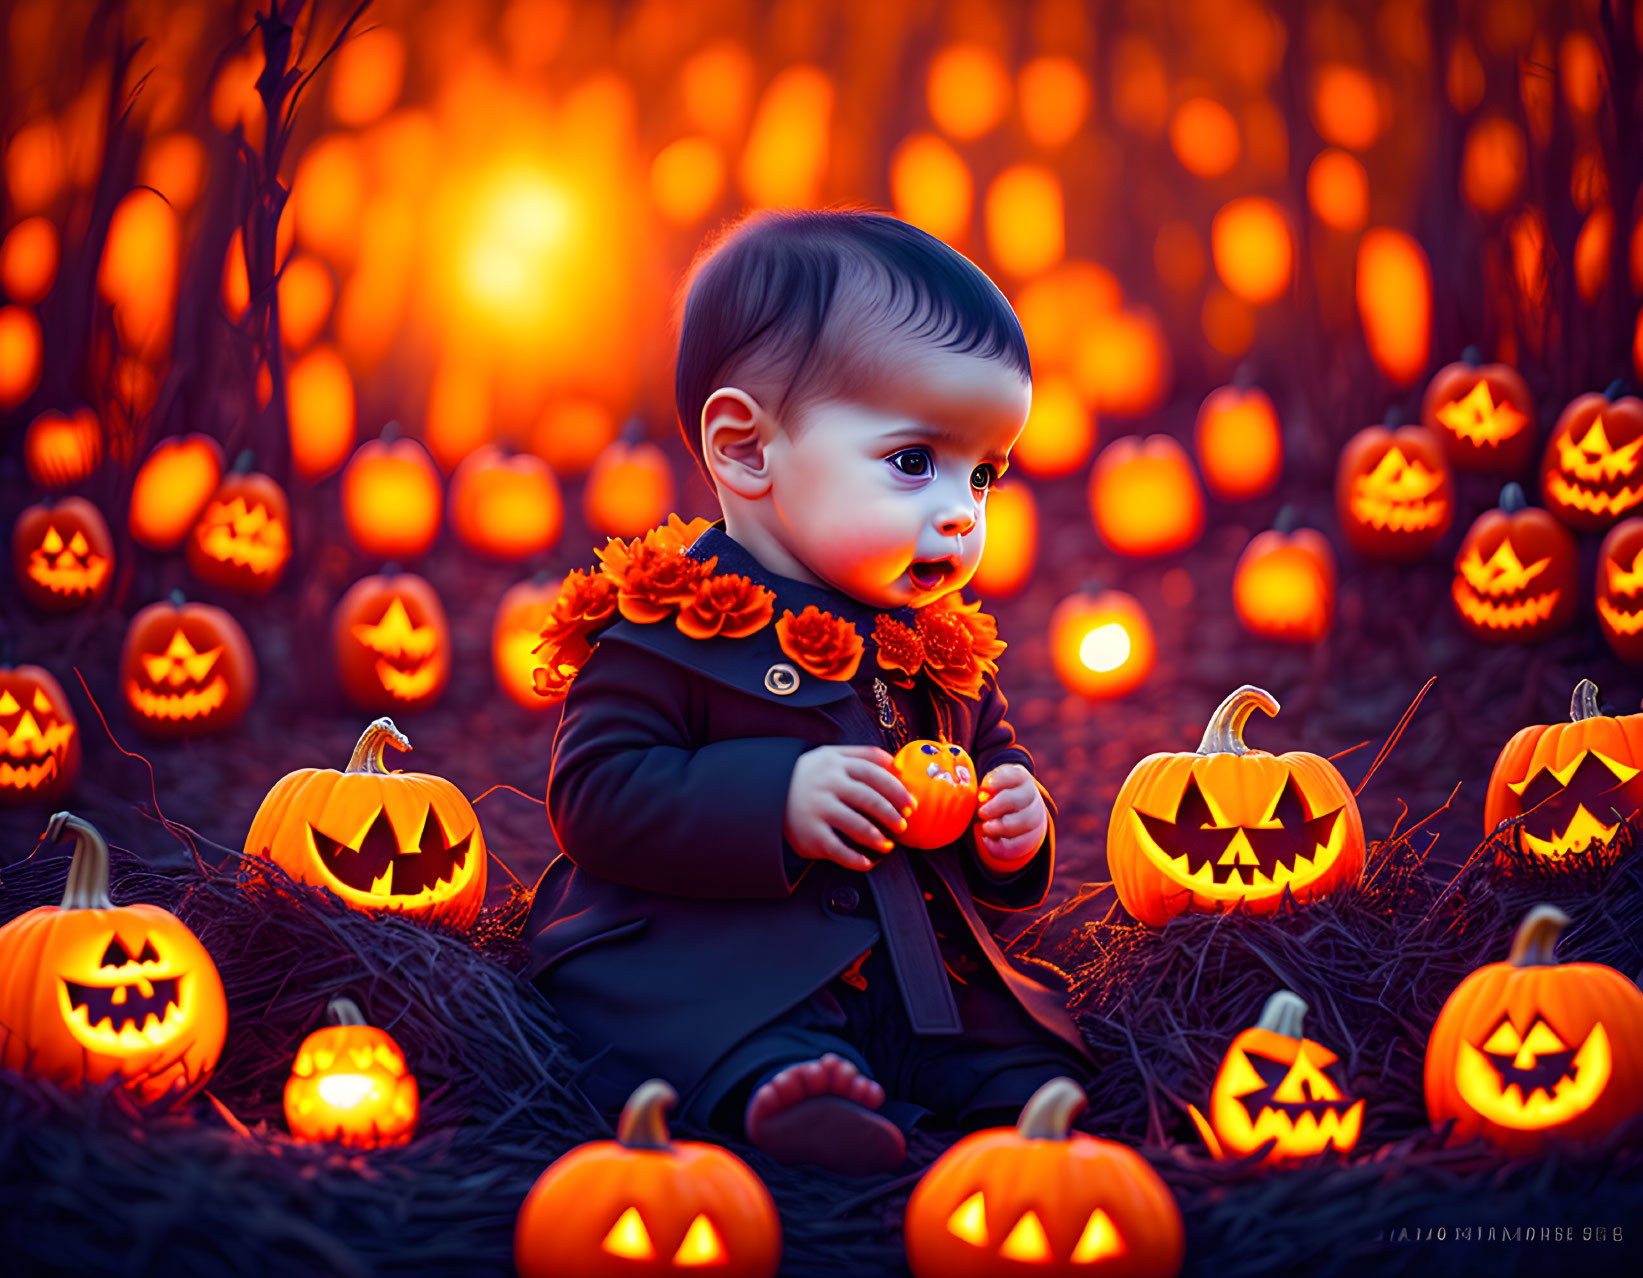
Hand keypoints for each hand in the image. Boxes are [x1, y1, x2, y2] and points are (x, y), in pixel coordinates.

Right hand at [784, 745, 914, 871]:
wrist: (768, 792)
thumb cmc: (811, 776)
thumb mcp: (832, 755)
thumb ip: (864, 756)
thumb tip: (898, 765)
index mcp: (837, 764)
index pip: (876, 774)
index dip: (897, 790)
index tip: (911, 804)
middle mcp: (827, 785)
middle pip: (870, 799)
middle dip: (892, 815)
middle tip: (902, 825)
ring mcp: (818, 810)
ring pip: (857, 826)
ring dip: (878, 838)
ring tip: (887, 845)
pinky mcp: (810, 834)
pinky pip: (838, 850)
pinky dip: (856, 860)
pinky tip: (867, 862)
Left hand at [975, 763, 1048, 866]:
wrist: (1020, 812)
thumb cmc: (996, 795)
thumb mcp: (992, 784)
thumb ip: (982, 788)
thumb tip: (963, 789)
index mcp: (1020, 777)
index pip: (1014, 775)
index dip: (997, 781)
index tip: (983, 787)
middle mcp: (1030, 795)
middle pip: (1016, 799)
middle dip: (996, 806)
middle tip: (982, 812)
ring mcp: (1034, 815)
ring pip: (1024, 822)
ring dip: (1000, 827)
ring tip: (985, 828)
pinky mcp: (1032, 835)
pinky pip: (1020, 842)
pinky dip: (1003, 845)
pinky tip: (988, 841)